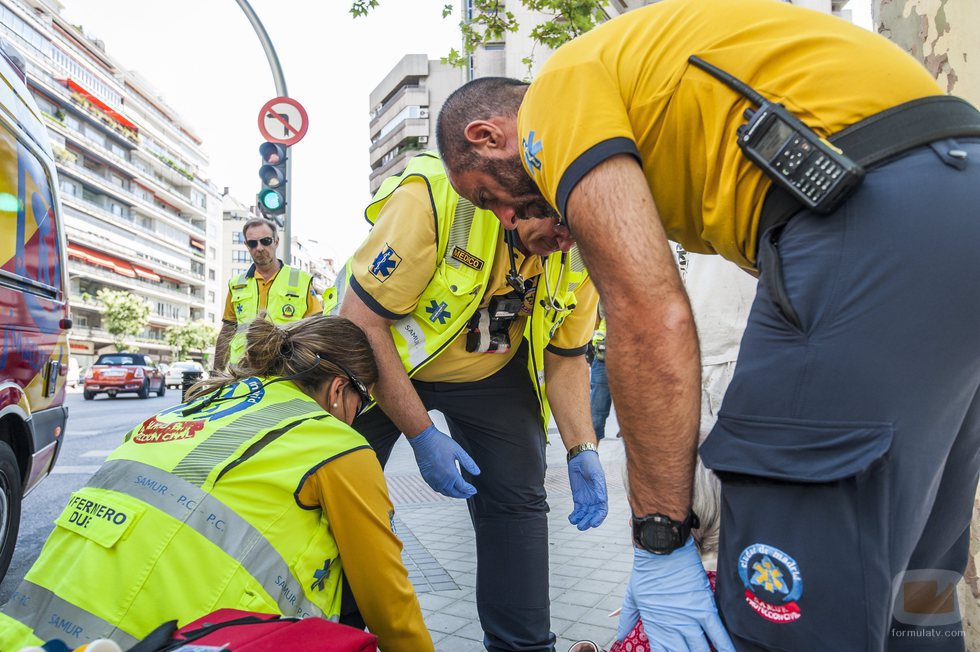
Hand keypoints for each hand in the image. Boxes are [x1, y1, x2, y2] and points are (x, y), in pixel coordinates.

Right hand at [408, 425, 480, 498]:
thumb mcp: (458, 451)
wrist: (424, 439)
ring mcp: (432, 479)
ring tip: (458, 492)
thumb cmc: (439, 443)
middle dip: (462, 494)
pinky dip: (443, 490)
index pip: (462, 487)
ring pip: (444, 492)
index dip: (469, 490)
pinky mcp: (426, 477)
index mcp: (450, 473)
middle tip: (468, 494)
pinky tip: (445, 487)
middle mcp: (441, 479)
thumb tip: (476, 472)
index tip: (473, 490)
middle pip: (453, 493)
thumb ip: (468, 463)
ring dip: (452, 494)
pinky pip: (436, 488)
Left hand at [567, 449, 607, 528]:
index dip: (599, 518)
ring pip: (585, 514)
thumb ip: (599, 488)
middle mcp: (595, 499)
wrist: (581, 458)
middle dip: (587, 521)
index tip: (593, 524)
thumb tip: (602, 500)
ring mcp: (586, 499)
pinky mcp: (578, 497)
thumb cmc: (591, 465)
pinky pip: (577, 510)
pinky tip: (571, 518)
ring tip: (574, 523)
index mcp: (602, 494)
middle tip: (581, 526)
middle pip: (592, 515)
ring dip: (581, 520)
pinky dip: (575, 516)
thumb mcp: (596, 475)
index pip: (602, 510)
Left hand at [617, 538, 733, 651]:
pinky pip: (718, 633)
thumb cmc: (646, 571)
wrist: (661, 549)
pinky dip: (725, 646)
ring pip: (702, 649)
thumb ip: (627, 618)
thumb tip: (619, 635)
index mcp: (654, 627)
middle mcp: (673, 627)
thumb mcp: (632, 596)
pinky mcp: (704, 607)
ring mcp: (690, 618)